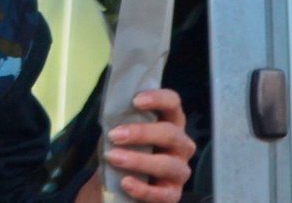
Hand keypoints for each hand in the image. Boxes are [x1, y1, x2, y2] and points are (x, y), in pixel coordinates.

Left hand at [76, 88, 195, 202]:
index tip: (135, 101)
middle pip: (170, 134)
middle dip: (142, 133)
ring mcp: (180, 171)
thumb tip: (111, 112)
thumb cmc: (124, 150)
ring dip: (139, 160)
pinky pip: (163, 194)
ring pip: (168, 164)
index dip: (158, 99)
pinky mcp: (173, 195)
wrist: (120, 184)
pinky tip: (125, 183)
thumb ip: (121, 121)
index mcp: (170, 122)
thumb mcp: (122, 133)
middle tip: (115, 135)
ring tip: (113, 157)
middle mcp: (181, 145)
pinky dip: (143, 189)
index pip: (173, 103)